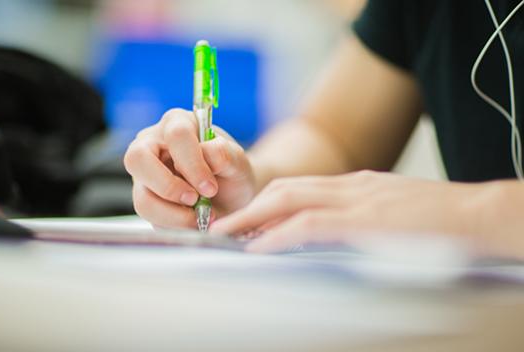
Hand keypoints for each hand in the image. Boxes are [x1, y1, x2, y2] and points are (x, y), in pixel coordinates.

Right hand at [124, 109, 255, 227]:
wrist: (232, 196)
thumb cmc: (231, 172)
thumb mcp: (237, 161)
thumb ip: (225, 154)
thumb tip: (209, 153)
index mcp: (178, 123)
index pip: (176, 135)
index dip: (192, 163)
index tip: (211, 188)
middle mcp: (152, 144)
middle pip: (137, 158)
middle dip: (168, 186)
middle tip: (194, 200)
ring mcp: (144, 173)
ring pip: (142, 197)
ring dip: (174, 214)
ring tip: (200, 217)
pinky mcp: (144, 198)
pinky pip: (149, 216)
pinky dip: (173, 224)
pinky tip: (193, 221)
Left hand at [210, 171, 480, 252]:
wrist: (479, 215)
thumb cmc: (441, 220)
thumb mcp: (394, 212)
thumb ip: (364, 218)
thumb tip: (337, 235)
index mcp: (356, 185)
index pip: (300, 188)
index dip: (267, 202)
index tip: (246, 219)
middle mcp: (350, 186)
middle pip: (286, 189)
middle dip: (250, 208)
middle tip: (222, 226)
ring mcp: (356, 200)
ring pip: (289, 201)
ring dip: (253, 219)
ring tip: (227, 236)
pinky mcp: (364, 220)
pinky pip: (308, 225)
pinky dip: (278, 235)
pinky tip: (259, 248)